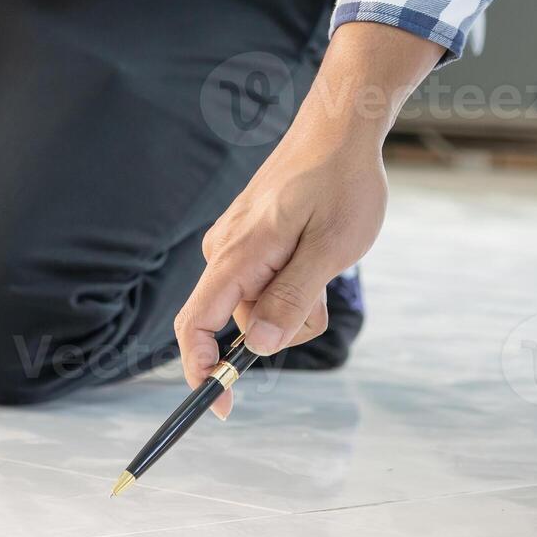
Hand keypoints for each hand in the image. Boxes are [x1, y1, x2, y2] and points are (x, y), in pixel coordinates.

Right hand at [173, 23, 444, 417]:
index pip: (195, 325)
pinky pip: (267, 283)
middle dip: (283, 326)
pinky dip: (295, 283)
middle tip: (325, 288)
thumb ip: (292, 300)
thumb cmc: (340, 184)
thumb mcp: (330, 250)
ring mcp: (236, 244)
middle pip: (240, 323)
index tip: (220, 408)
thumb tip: (257, 347)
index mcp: (236, 256)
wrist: (341, 128)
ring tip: (326, 258)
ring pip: (259, 305)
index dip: (200, 372)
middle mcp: (224, 251)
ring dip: (296, 302)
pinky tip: (318, 250)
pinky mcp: (251, 239)